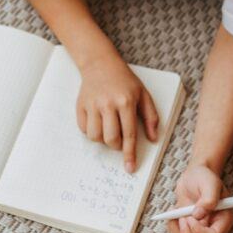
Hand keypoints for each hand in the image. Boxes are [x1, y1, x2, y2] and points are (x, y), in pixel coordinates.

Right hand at [76, 55, 159, 171]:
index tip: (130, 168)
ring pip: (95, 137)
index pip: (129, 134)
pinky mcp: (80, 106)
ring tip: (109, 128)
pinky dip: (91, 131)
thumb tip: (153, 139)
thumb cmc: (125, 81)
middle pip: (111, 139)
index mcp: (126, 102)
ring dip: (103, 139)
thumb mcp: (143, 94)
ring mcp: (92, 105)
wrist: (101, 64)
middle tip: (120, 138)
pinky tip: (98, 121)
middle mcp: (108, 104)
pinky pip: (84, 130)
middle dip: (116, 146)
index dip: (130, 154)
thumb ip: (150, 117)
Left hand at [167, 164, 232, 232]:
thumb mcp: (210, 183)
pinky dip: (173, 229)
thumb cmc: (204, 178)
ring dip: (179, 231)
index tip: (191, 217)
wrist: (194, 176)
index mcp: (224, 219)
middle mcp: (214, 228)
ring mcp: (201, 232)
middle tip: (184, 218)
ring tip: (179, 212)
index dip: (201, 232)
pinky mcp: (190, 231)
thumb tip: (199, 214)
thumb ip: (208, 198)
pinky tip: (174, 215)